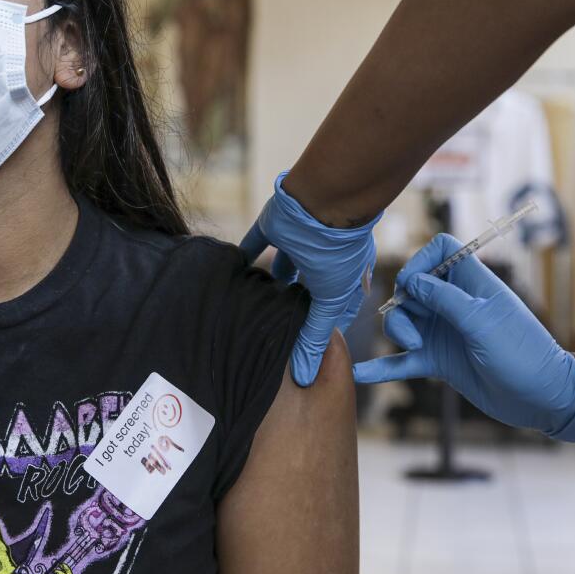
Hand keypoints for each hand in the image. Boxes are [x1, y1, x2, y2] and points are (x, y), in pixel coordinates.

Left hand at [241, 170, 380, 385]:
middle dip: (289, 309)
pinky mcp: (274, 227)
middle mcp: (321, 263)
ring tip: (251, 307)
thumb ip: (314, 335)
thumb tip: (305, 376)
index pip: (330, 313)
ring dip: (268, 283)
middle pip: (303, 292)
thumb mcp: (330, 300)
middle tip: (269, 333)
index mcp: (343, 280)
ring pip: (281, 268)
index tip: (302, 353)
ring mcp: (298, 244)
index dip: (319, 331)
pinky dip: (243, 256)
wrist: (325, 197)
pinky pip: (254, 244)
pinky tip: (231, 271)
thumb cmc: (338, 252)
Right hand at [352, 233, 574, 441]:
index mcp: (471, 283)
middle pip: (411, 288)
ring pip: (402, 320)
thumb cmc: (523, 353)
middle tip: (415, 329)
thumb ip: (445, 298)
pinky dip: (382, 367)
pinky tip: (362, 374)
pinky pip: (402, 361)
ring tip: (413, 348)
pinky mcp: (438, 361)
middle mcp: (454, 304)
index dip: (421, 260)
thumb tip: (412, 282)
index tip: (413, 283)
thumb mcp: (483, 321)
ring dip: (397, 331)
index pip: (440, 250)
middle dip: (403, 304)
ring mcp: (444, 332)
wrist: (542, 399)